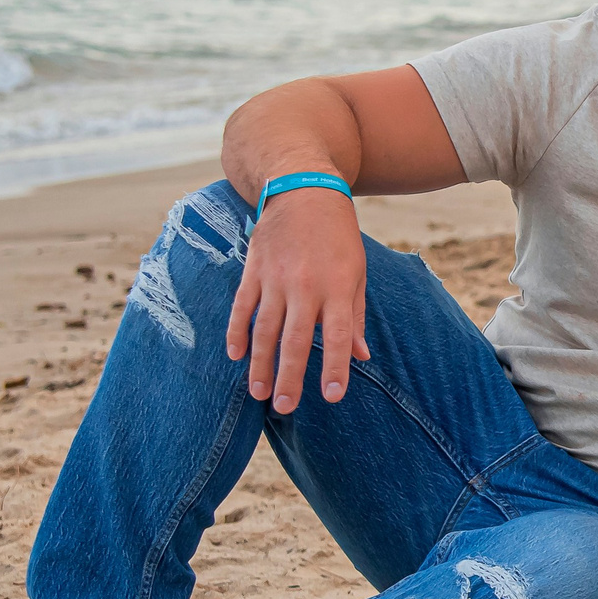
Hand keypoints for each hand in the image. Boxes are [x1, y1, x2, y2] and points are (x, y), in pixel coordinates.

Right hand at [223, 185, 368, 414]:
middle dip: (289, 376)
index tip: (332, 396)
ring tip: (259, 393)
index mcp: (337, 288)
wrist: (304, 191)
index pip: (337, 336)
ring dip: (260, 364)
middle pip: (295, 340)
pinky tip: (236, 355)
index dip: (335, 367)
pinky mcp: (254, 271)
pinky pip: (242, 307)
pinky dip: (237, 332)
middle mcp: (306, 286)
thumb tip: (361, 356)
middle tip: (285, 407)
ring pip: (264, 329)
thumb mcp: (356, 273)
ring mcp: (276, 279)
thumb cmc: (338, 237)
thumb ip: (355, 316)